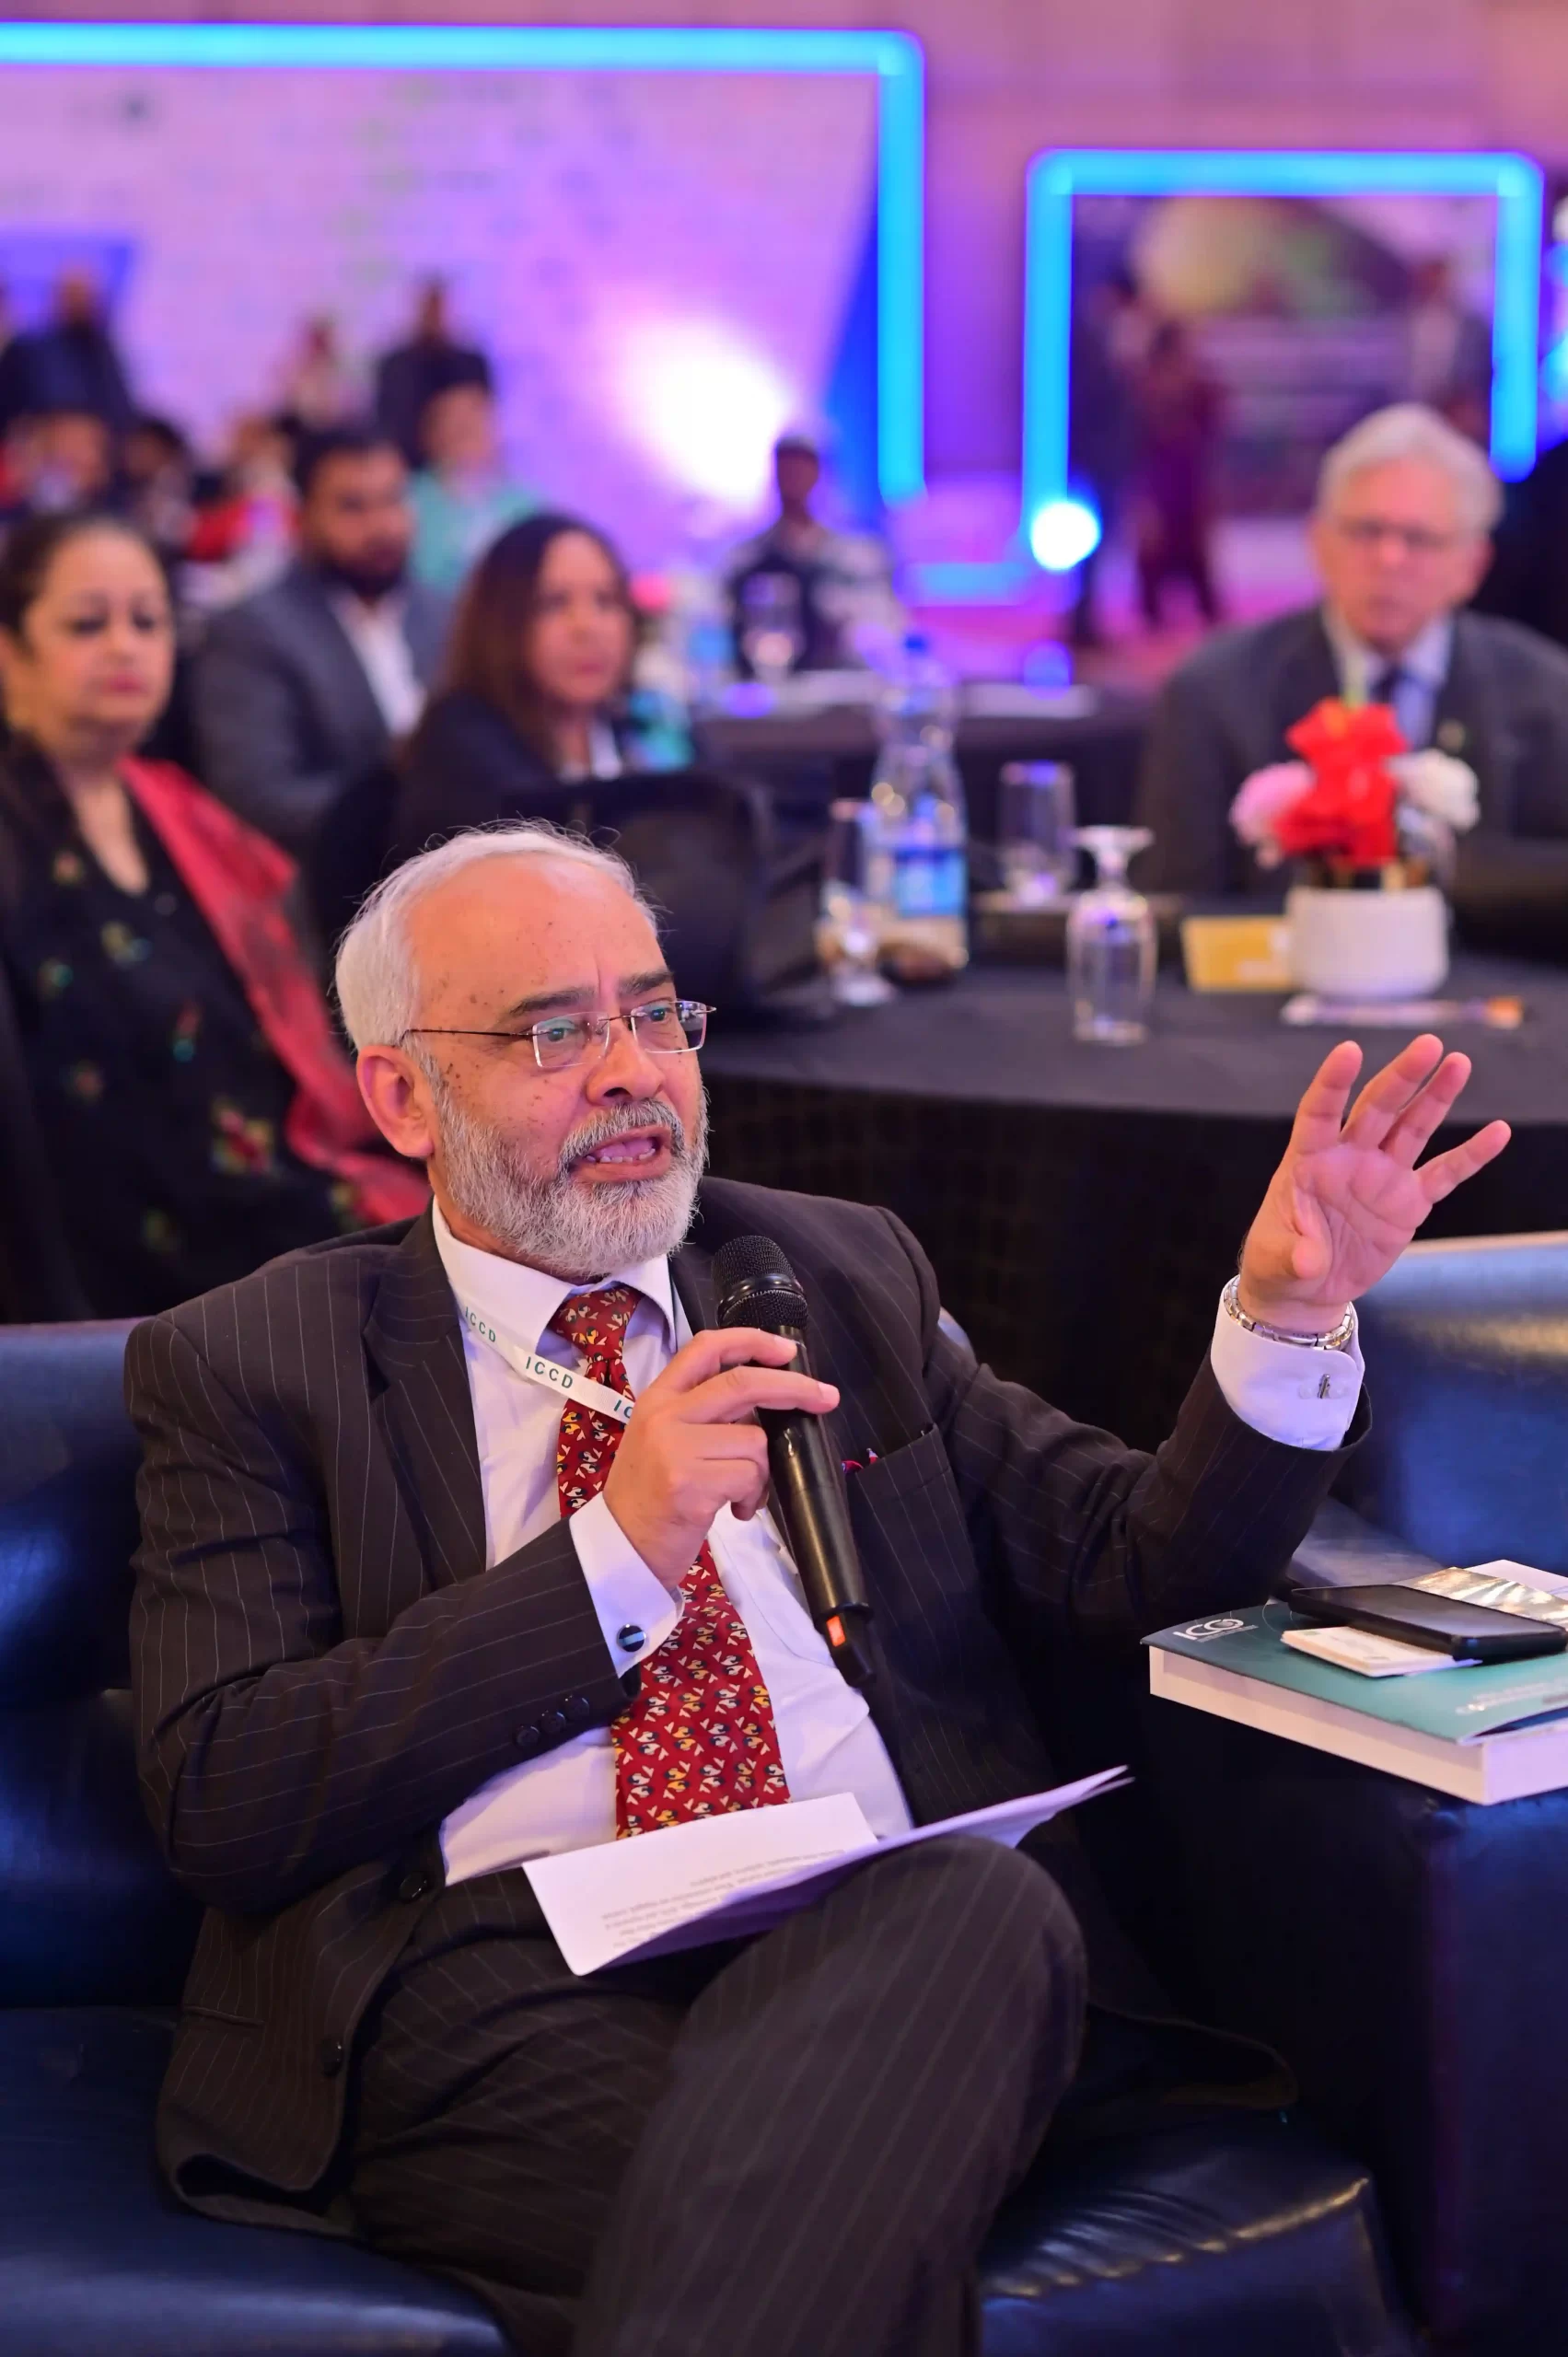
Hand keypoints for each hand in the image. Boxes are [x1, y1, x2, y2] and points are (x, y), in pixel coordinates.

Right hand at [602, 1327, 838, 1592]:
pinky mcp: (690, 1484)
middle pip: (742, 1383)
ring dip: (762, 1471)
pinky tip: (735, 1510)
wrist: (621, 1548)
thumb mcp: (664, 1440)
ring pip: (755, 1440)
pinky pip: (750, 1477)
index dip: (751, 1341)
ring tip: (742, 1493)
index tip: (787, 1350)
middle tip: (826, 1396)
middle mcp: (664, 1415)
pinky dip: (754, 1496)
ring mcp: (675, 1449)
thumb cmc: (650, 1496)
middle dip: (794, 1387)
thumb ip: (704, 1414)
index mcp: (658, 1398)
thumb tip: (767, 1402)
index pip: (705, 1348)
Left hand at [1237, 1034, 1510, 1333]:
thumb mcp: (1277, 1261)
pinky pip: (1444, 1174)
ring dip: (1436, 1097)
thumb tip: (1310, 1261)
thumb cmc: (1280, 1262)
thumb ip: (1295, 1255)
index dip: (1333, 1083)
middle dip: (1402, 1077)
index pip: (1320, 1112)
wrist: (1306, 1287)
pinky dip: (1471, 1155)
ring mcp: (1382, 1175)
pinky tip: (1497, 1132)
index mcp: (1309, 1160)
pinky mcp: (1408, 1202)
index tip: (1349, 1050)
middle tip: (1430, 1044)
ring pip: (1413, 1128)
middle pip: (1377, 1108)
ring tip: (1459, 1063)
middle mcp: (1349, 1156)